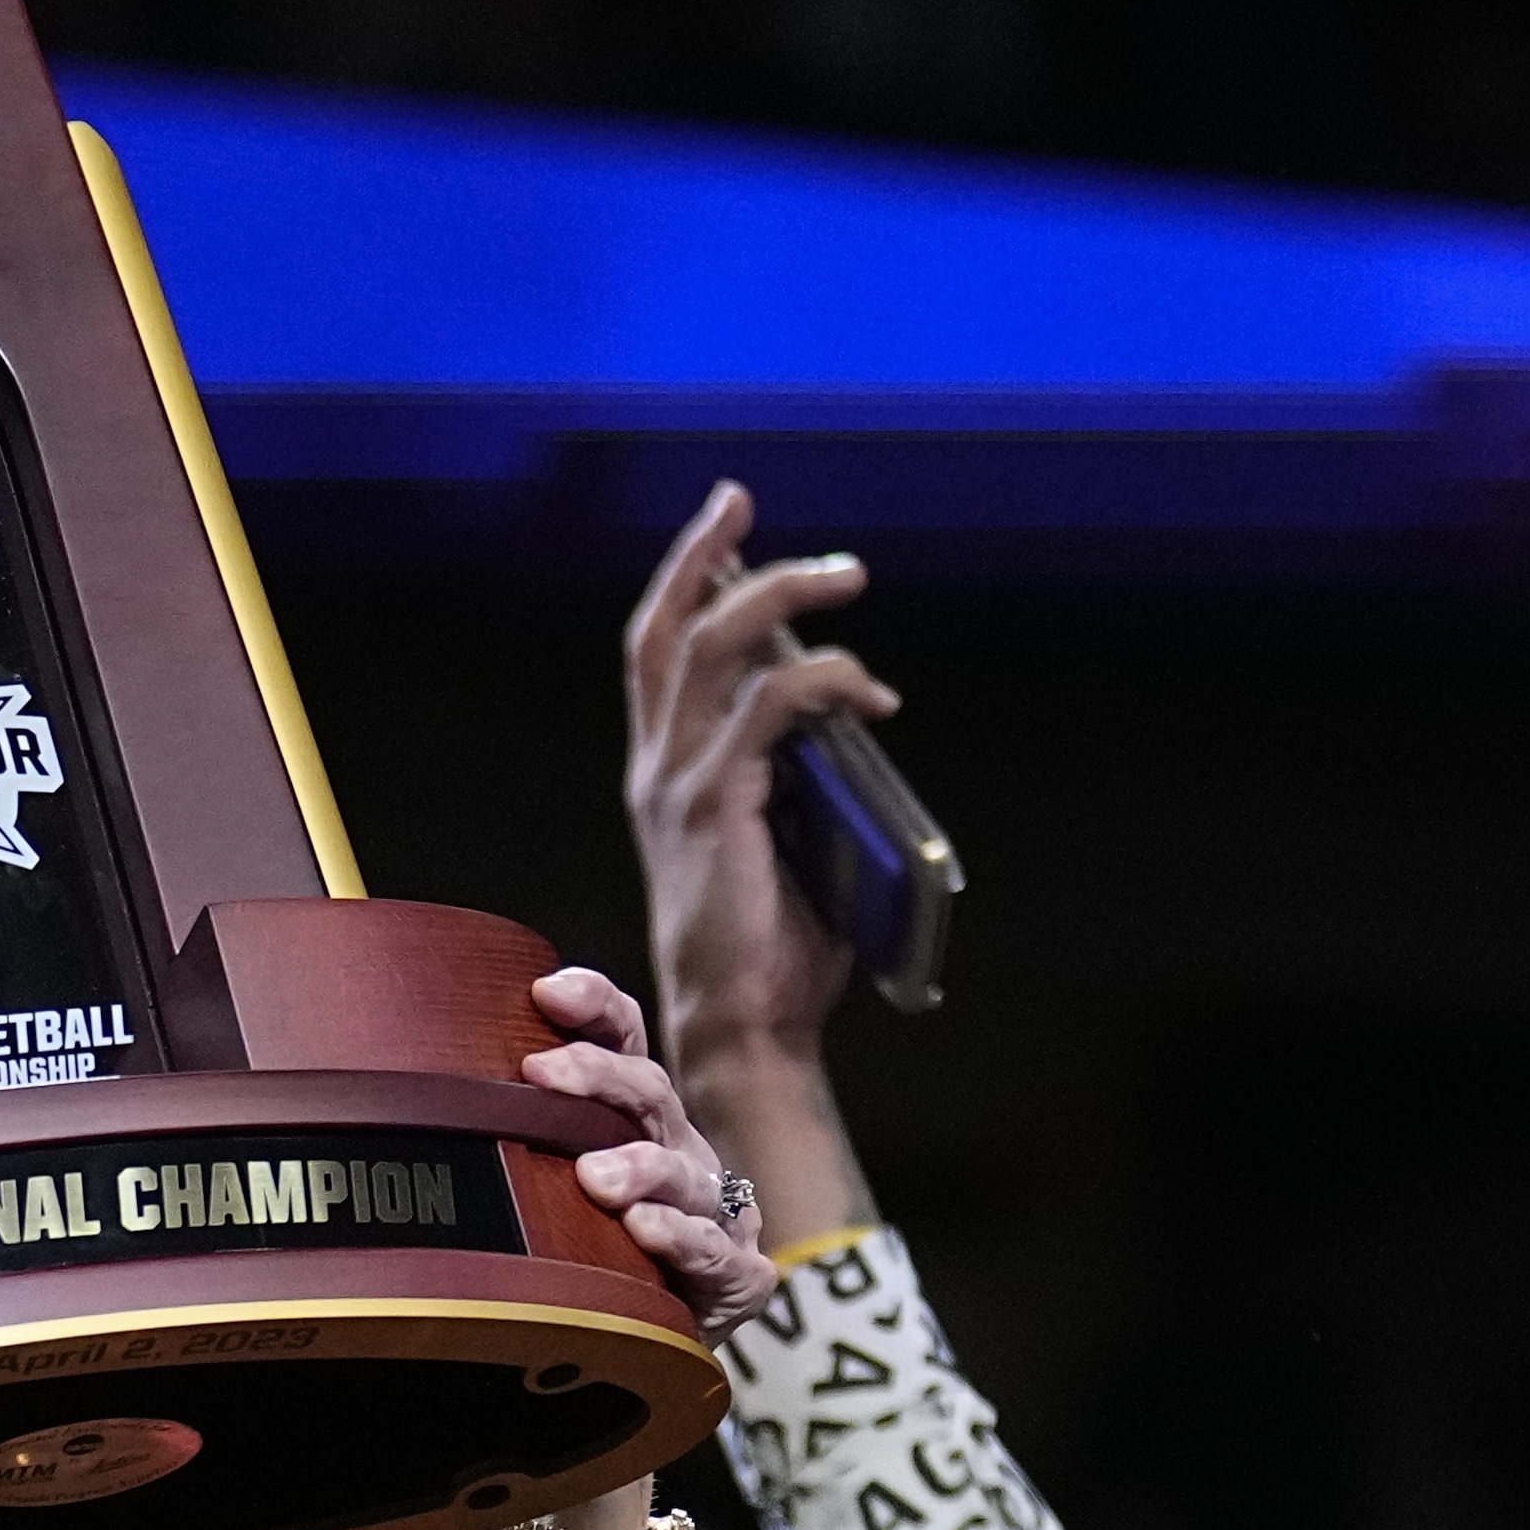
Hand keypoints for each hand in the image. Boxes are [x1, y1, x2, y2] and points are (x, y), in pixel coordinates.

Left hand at [530, 969, 780, 1333]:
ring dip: (638, 1166)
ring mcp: (713, 1213)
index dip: (594, 1005)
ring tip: (595, 1175)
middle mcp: (679, 1154)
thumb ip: (507, 1144)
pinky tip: (646, 1228)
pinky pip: (712, 1250)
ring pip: (682, 1173)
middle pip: (649, 1094)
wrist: (648, 1354)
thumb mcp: (545, 1194)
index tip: (544, 990)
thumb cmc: (591, 1263)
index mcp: (636, 1122)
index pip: (624, 1041)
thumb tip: (412, 1099)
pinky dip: (679, 1238)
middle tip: (543, 1073)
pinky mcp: (737, 1275)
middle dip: (598, 1077)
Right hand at [619, 480, 892, 1069]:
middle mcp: (656, 768)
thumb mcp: (786, 842)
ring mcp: (678, 784)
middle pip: (663, 628)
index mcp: (665, 774)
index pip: (654, 654)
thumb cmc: (774, 954)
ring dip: (779, 594)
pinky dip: (828, 682)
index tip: (724, 524)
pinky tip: (874, 694)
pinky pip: (770, 707)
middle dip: (703, 553)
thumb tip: (851, 725)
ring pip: (711, 646)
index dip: (681, 580)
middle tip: (742, 500)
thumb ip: (801, 779)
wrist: (743, 1028)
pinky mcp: (715, 805)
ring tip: (845, 575)